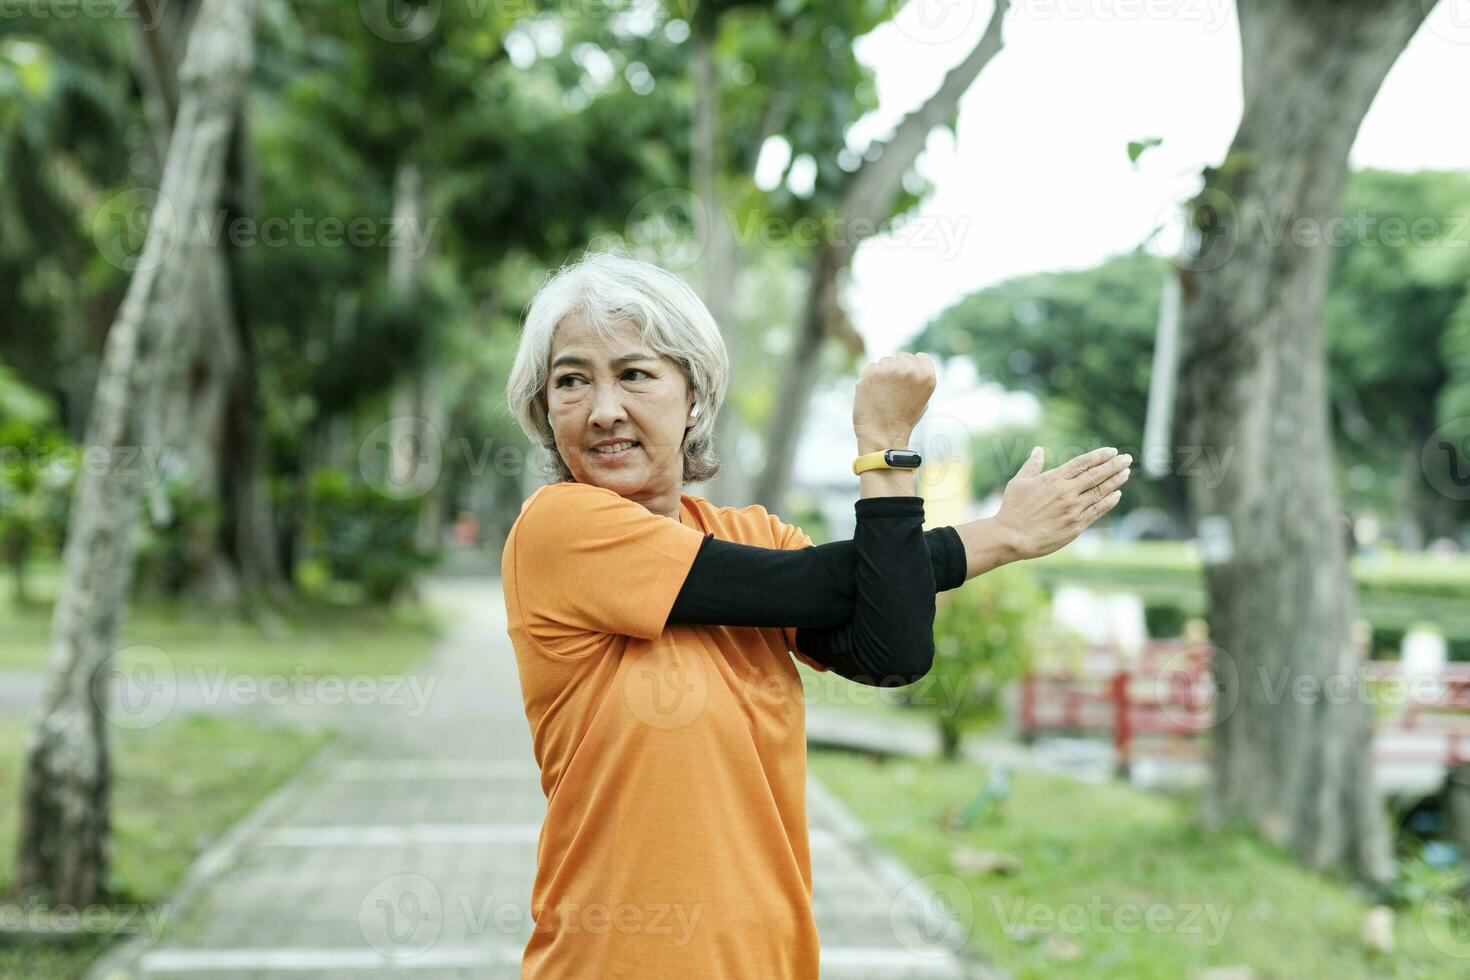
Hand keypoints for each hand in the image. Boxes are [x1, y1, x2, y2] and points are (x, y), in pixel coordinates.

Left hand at [852, 352, 936, 449]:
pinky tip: (873, 394)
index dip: (912, 368)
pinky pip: (870, 368)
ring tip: (883, 395)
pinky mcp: (871, 373)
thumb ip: (918, 379)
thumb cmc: (903, 420)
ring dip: (883, 374)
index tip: (906, 382)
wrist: (883, 435)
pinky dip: (869, 379)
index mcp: (927, 376)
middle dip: (897, 370)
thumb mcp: (922, 399)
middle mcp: (910, 370)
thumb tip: (909, 364)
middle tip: (893, 391)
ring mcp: (890, 370)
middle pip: (901, 357)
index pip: (919, 357)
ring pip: (885, 362)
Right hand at [994, 447, 1130, 559]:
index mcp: (1054, 479)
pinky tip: (1116, 495)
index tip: (1113, 451)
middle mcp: (1067, 492)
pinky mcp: (1076, 525)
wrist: (1012, 536)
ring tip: (1126, 473)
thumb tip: (1038, 450)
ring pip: (1100, 492)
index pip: (1082, 463)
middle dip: (1114, 465)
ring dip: (1115, 481)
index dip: (1099, 456)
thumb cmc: (1012, 508)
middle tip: (1127, 458)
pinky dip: (1108, 502)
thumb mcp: (1019, 482)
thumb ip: (1032, 465)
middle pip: (1096, 475)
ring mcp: (1073, 509)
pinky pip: (1097, 511)